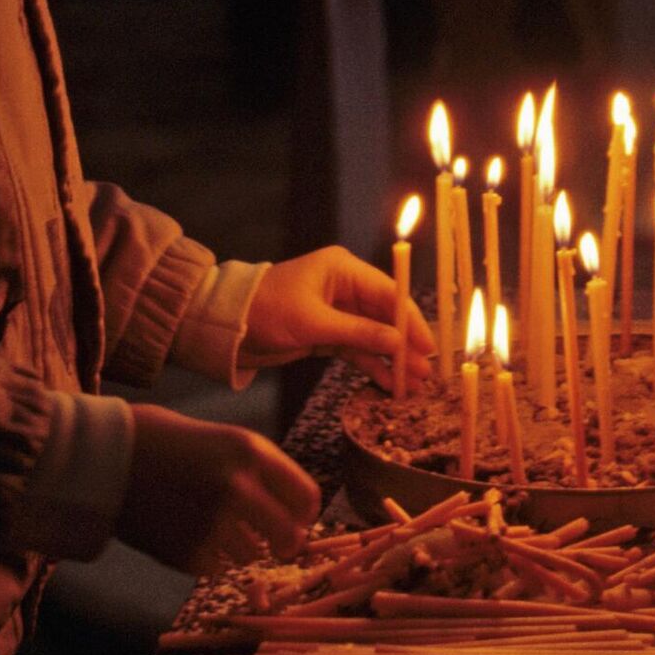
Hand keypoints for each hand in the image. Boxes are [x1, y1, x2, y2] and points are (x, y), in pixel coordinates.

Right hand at [117, 405, 319, 574]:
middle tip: (275, 543)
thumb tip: (294, 511)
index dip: (305, 514)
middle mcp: (238, 488)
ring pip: (251, 555)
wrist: (106, 457)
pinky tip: (186, 532)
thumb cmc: (166, 441)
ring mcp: (212, 523)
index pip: (306, 498)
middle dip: (284, 542)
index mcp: (251, 452)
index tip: (297, 520)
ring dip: (240, 547)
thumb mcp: (223, 440)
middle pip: (289, 536)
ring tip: (210, 524)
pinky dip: (208, 557)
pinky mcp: (187, 552)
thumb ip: (259, 471)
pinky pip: (216, 567)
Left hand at [243, 246, 434, 391]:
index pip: (389, 293)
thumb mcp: (313, 323)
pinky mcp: (326, 334)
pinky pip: (357, 349)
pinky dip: (372, 365)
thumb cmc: (266, 312)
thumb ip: (358, 333)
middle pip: (385, 316)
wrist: (226, 329)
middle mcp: (344, 287)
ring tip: (413, 385)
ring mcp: (337, 312)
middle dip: (405, 344)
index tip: (428, 345)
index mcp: (343, 270)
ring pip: (374, 336)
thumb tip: (398, 343)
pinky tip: (388, 384)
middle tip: (426, 372)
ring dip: (392, 359)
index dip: (410, 320)